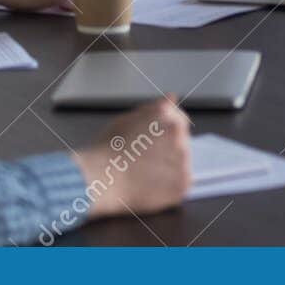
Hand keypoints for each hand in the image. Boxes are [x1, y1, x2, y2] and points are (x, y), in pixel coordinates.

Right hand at [75, 96, 191, 217]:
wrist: (101, 177)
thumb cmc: (107, 150)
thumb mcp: (126, 119)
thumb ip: (152, 109)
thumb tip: (171, 98)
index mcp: (165, 113)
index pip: (180, 119)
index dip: (165, 133)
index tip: (156, 143)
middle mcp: (178, 132)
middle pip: (182, 140)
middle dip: (168, 149)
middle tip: (145, 159)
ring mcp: (183, 158)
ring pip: (182, 162)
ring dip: (169, 167)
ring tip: (145, 172)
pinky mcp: (183, 182)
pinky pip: (181, 183)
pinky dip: (169, 186)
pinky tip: (151, 185)